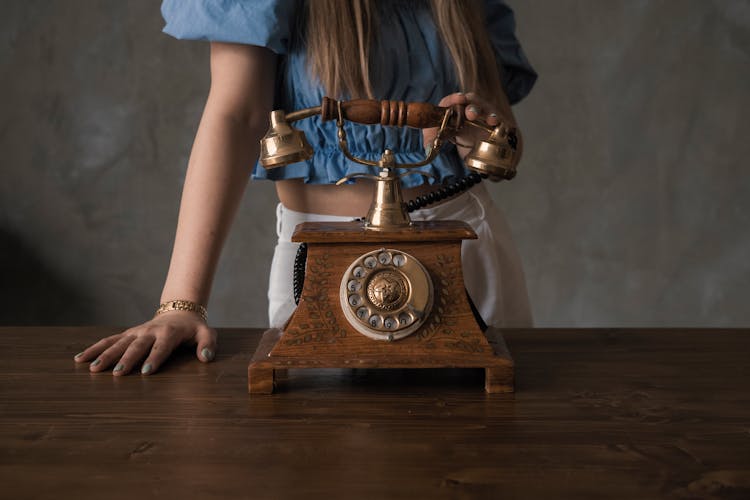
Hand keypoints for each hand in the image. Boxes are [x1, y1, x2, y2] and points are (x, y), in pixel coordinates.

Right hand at [73, 311, 216, 375]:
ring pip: (118, 343)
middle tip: (115, 373)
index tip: (145, 371)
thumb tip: (206, 357)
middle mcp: (150, 331)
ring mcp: (136, 332)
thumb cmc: (194, 328)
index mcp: (169, 333)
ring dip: (105, 355)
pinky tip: (79, 359)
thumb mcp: (206, 333)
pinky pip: (109, 341)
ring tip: (92, 368)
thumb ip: (208, 344)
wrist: (180, 312)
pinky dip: (94, 348)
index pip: (161, 347)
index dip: (154, 358)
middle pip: (136, 346)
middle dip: (126, 359)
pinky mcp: (128, 334)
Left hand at [423, 92, 509, 158]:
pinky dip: (501, 124)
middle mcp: (471, 109)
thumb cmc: (458, 136)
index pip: (452, 101)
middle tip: (471, 115)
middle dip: (472, 107)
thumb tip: (428, 146)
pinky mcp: (498, 125)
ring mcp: (485, 116)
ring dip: (490, 114)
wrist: (480, 147)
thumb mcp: (441, 138)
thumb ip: (432, 140)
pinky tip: (500, 127)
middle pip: (472, 102)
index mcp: (455, 109)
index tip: (459, 99)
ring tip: (491, 121)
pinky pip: (501, 122)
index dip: (455, 98)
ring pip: (488, 110)